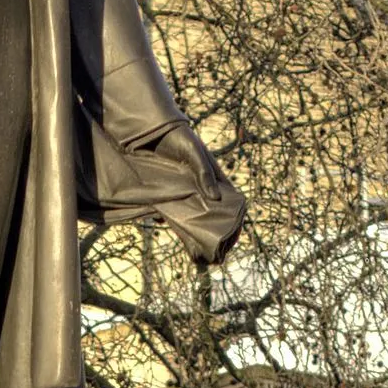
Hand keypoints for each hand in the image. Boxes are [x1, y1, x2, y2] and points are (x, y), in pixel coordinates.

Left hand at [150, 116, 245, 260]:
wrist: (153, 131)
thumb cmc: (179, 138)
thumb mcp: (194, 154)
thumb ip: (204, 173)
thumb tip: (214, 199)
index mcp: (215, 179)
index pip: (230, 204)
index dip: (234, 222)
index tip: (234, 239)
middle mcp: (202, 188)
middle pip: (211, 216)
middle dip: (213, 236)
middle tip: (213, 256)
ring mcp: (185, 192)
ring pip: (192, 218)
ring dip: (192, 234)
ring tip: (195, 253)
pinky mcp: (168, 193)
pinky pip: (173, 212)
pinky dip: (173, 223)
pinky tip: (168, 230)